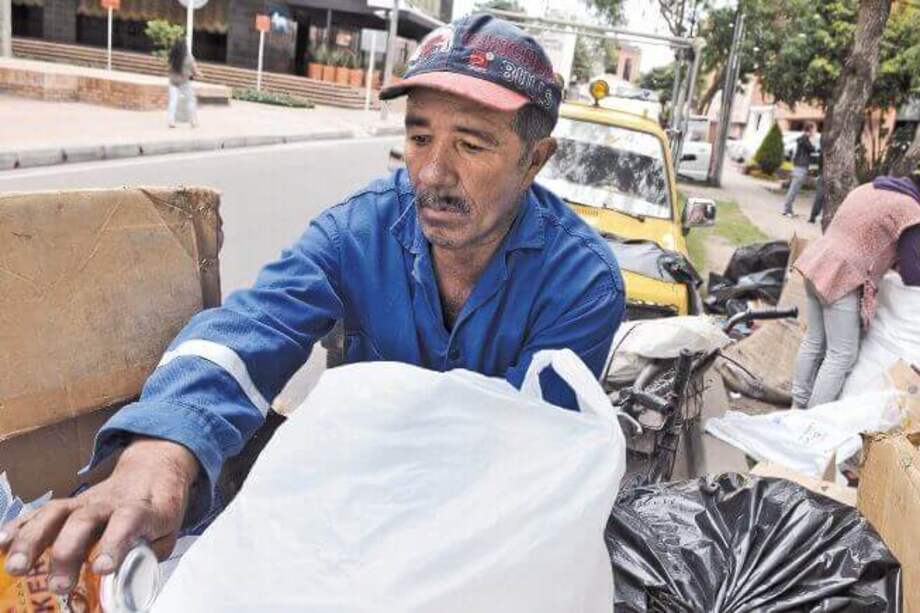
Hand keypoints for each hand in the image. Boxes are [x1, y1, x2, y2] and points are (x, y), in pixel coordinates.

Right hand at [0, 438, 198, 593]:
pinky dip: (18, 527)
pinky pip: (38, 513)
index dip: (114, 543)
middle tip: (59, 585)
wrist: (151, 471)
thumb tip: (125, 582)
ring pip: (55, 514)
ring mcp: (83, 502)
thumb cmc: (157, 510)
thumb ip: (148, 554)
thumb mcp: (166, 533)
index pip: (127, 521)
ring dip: (32, 541)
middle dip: (67, 553)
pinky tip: (0, 544)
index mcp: (138, 509)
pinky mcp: (66, 504)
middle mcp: (107, 504)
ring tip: (16, 568)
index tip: (101, 568)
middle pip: (83, 521)